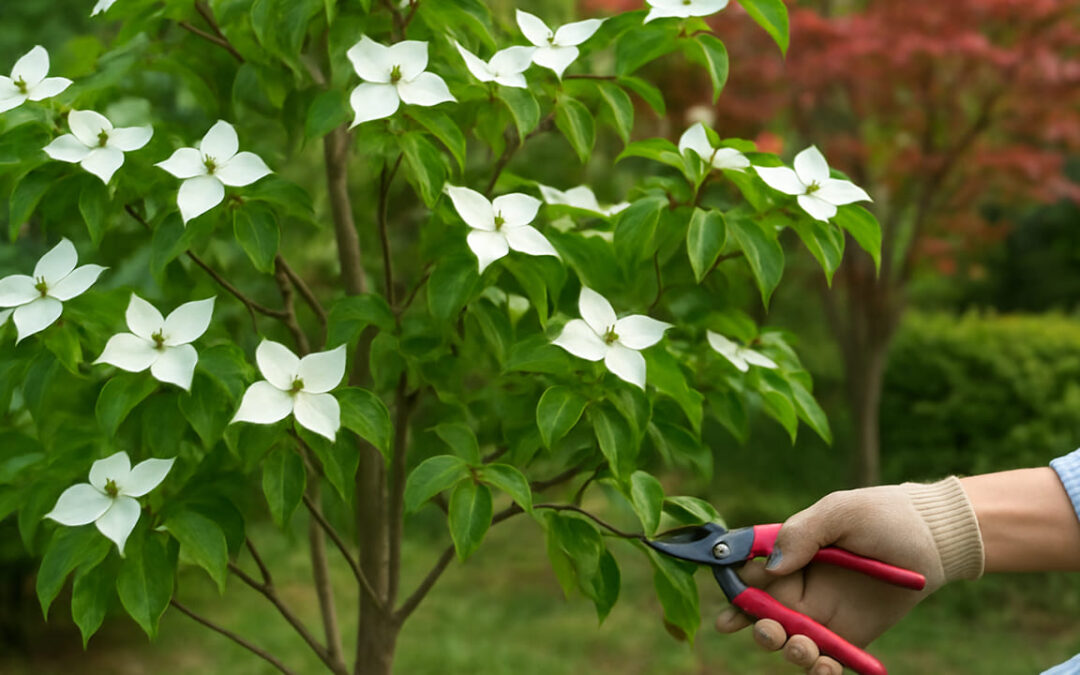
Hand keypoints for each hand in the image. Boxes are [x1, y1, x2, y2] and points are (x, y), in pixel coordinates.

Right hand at [715, 478, 983, 673]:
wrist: (935, 537)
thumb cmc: (882, 514)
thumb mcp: (838, 512)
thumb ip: (801, 533)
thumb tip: (770, 567)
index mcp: (788, 556)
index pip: (748, 575)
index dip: (734, 593)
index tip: (727, 612)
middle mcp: (799, 588)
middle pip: (762, 615)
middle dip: (758, 629)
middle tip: (769, 630)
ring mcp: (823, 615)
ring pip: (790, 642)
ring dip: (788, 651)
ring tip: (803, 649)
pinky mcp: (849, 638)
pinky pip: (827, 660)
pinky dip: (821, 670)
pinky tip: (825, 667)